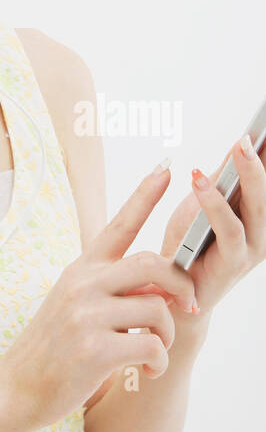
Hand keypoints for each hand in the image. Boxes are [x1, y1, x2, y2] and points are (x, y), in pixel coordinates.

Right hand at [2, 163, 195, 431]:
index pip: (119, 223)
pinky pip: (151, 346)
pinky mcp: (94, 349)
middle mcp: (83, 284)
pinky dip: (158, 362)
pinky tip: (145, 370)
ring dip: (168, 334)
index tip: (167, 167)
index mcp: (81, 268)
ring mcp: (86, 315)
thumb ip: (116, 289)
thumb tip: (162, 286)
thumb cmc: (56, 347)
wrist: (18, 386)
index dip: (145, 194)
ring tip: (155, 350)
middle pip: (153, 264)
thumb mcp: (79, 305)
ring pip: (158, 309)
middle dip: (181, 285)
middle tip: (188, 306)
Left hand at [155, 133, 265, 318]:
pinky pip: (228, 233)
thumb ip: (225, 178)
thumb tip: (241, 143)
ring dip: (246, 179)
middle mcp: (262, 234)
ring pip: (255, 213)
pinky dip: (215, 205)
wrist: (174, 293)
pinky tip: (199, 180)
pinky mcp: (231, 265)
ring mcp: (250, 251)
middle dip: (261, 165)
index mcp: (258, 217)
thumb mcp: (207, 202)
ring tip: (234, 150)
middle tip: (249, 137)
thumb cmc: (190, 243)